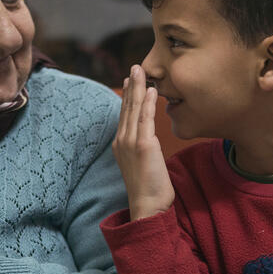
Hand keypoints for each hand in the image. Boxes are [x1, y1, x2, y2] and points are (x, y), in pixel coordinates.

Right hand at [113, 65, 174, 220]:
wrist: (147, 206)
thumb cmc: (149, 189)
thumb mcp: (142, 165)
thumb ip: (143, 149)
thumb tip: (149, 140)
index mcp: (120, 145)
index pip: (125, 115)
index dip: (128, 96)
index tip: (131, 80)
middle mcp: (121, 140)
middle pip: (127, 107)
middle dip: (131, 85)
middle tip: (135, 67)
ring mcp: (130, 142)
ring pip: (133, 109)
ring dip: (138, 87)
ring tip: (141, 70)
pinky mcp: (142, 145)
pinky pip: (145, 118)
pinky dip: (147, 102)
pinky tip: (152, 89)